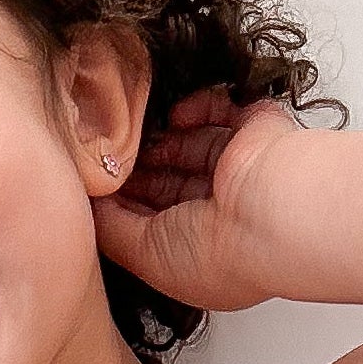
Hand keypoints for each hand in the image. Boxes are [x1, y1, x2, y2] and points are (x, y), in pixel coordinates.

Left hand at [93, 88, 297, 312]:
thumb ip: (111, 231)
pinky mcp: (253, 131)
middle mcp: (222, 210)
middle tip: (106, 152)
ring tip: (138, 135)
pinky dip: (194, 107)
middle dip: (136, 167)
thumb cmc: (222, 253)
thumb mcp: (144, 255)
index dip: (123, 201)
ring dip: (160, 139)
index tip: (93, 184)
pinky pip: (215, 107)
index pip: (153, 218)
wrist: (273, 214)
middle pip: (166, 178)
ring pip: (187, 143)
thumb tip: (89, 206)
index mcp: (203, 248)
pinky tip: (179, 117)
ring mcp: (238, 169)